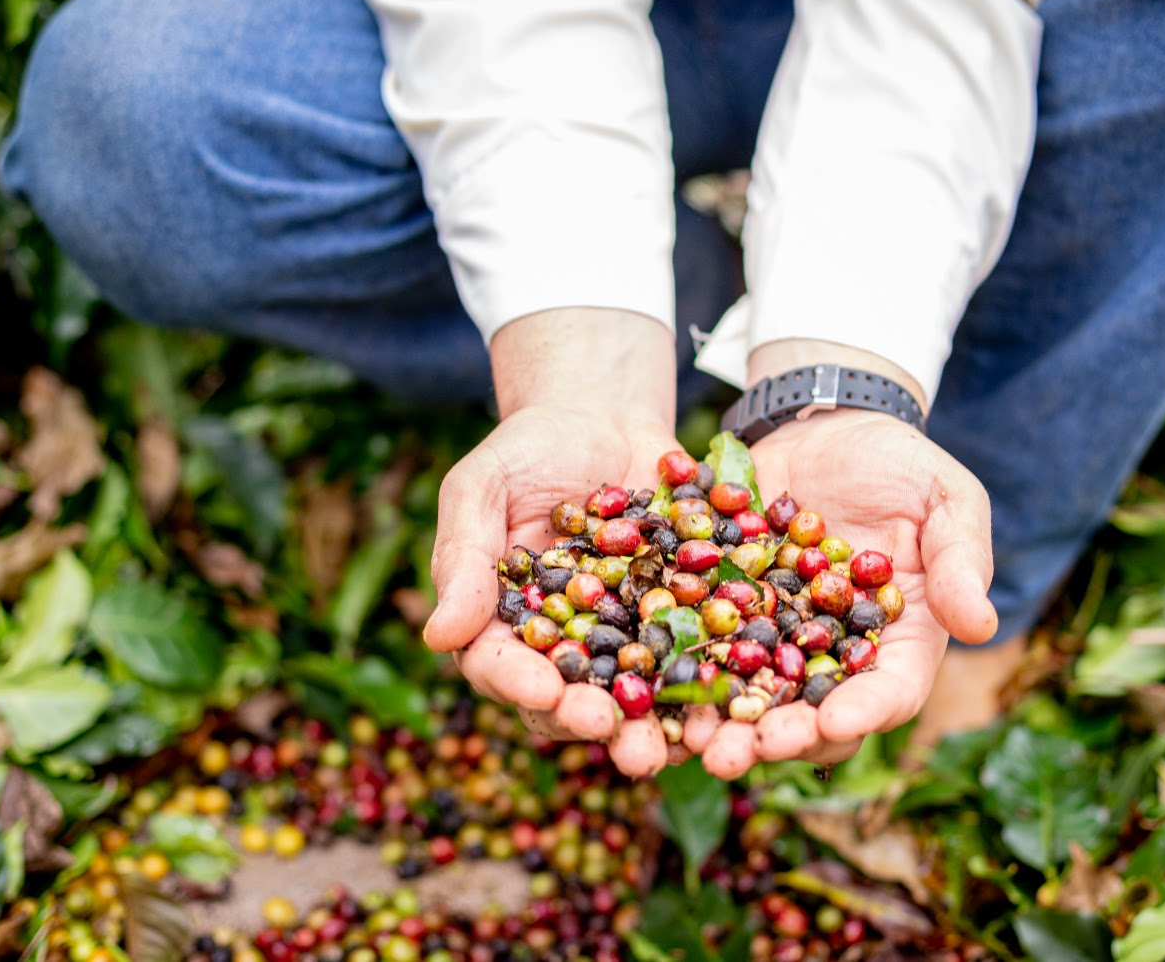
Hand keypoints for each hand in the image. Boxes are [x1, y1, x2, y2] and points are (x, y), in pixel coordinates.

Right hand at [426, 309, 681, 776]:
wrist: (604, 418)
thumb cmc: (526, 449)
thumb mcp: (482, 487)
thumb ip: (463, 558)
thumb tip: (438, 636)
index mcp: (501, 624)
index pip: (499, 667)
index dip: (521, 684)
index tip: (546, 692)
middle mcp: (560, 645)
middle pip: (565, 700)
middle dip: (586, 720)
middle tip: (610, 730)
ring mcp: (621, 639)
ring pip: (630, 697)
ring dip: (648, 727)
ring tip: (666, 746)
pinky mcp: (675, 622)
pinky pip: (690, 659)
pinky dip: (706, 683)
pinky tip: (726, 699)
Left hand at [691, 408, 997, 777]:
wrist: (824, 424)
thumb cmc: (901, 463)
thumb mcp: (946, 498)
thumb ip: (962, 560)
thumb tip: (982, 627)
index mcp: (900, 642)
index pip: (889, 692)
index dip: (862, 712)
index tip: (834, 721)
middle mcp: (836, 656)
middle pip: (812, 714)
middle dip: (777, 739)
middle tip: (740, 753)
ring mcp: (776, 639)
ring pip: (749, 696)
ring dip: (720, 726)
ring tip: (690, 742)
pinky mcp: (725, 611)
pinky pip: (697, 649)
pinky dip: (675, 673)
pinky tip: (647, 688)